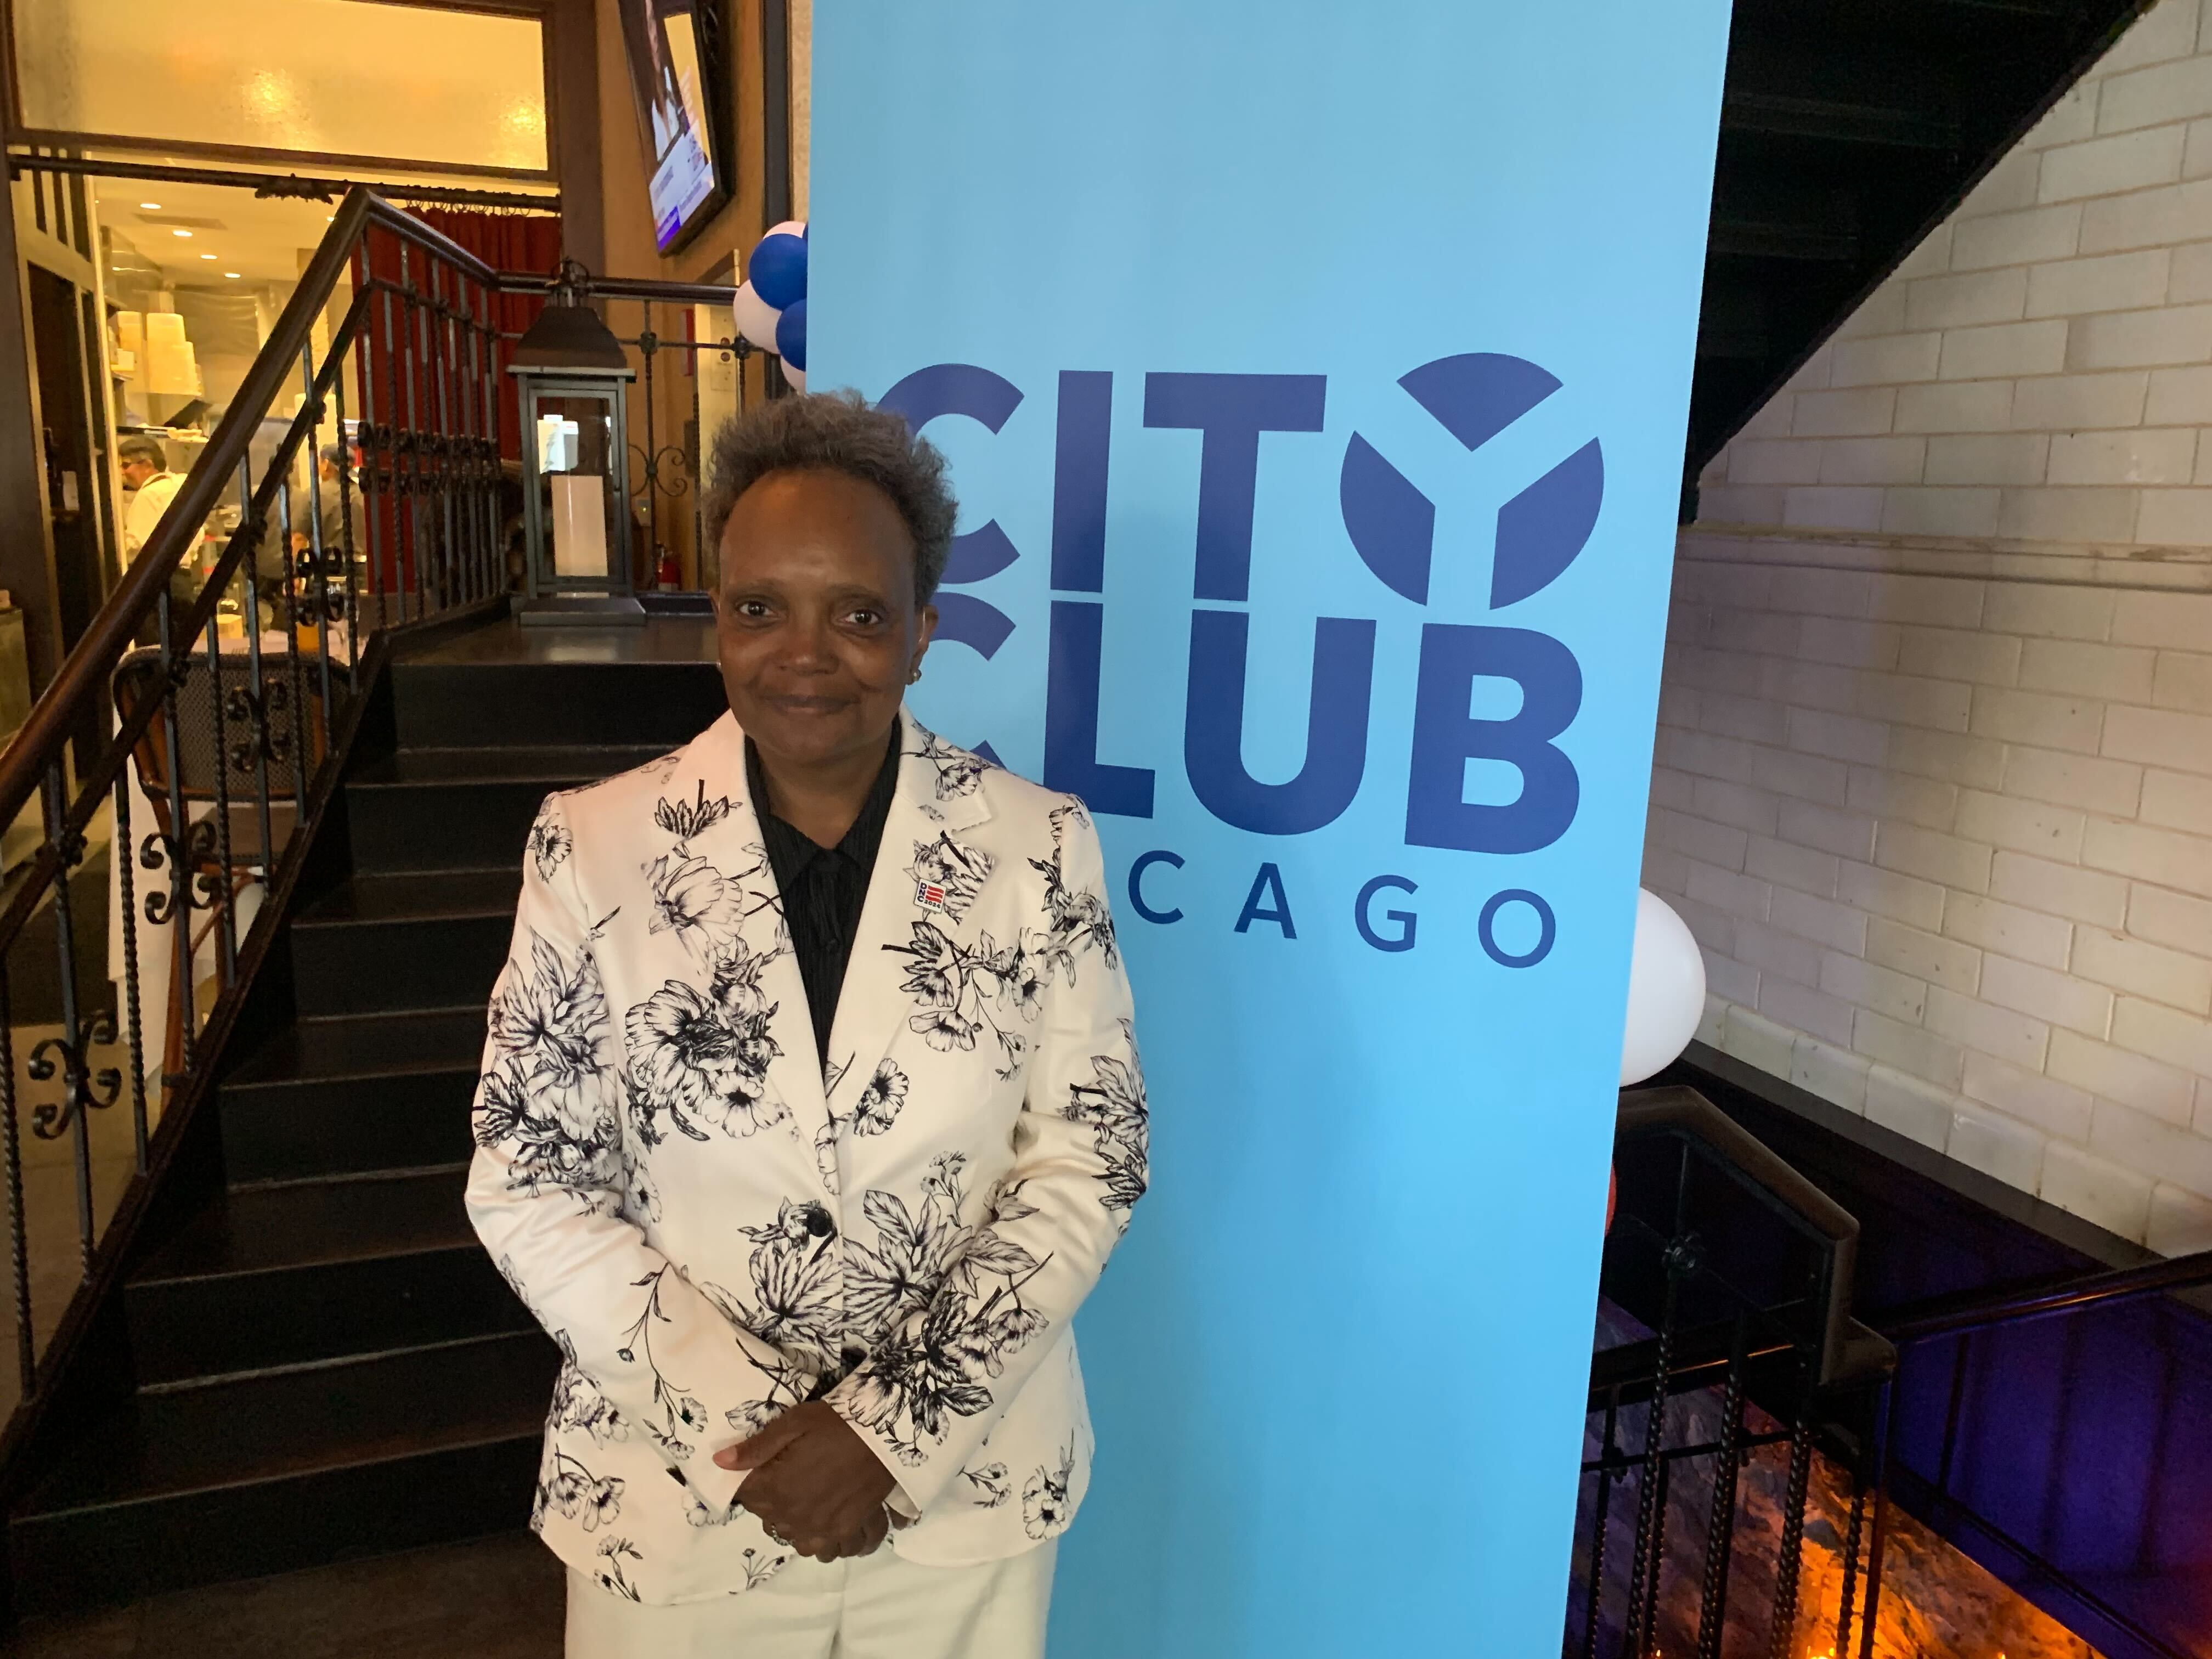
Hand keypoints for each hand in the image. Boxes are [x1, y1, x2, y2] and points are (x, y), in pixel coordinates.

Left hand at [716, 1401, 896, 1561]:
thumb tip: (719, 1462)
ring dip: (799, 1528)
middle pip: (771, 1523)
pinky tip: (833, 1526)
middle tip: (791, 1480)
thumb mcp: (793, 1423)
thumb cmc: (835, 1424)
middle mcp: (795, 1517)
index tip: (764, 1469)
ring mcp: (824, 1528)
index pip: (746, 1499)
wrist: (884, 1432)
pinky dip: (832, 1544)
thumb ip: (755, 1447)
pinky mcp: (849, 1530)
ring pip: (800, 1543)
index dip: (751, 1484)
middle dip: (775, 1505)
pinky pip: (834, 1551)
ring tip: (810, 1506)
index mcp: (776, 1489)